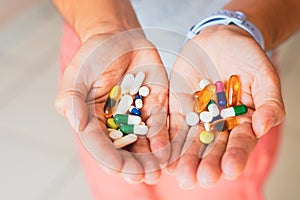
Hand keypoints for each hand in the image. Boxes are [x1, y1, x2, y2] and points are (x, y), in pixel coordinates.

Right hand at [55, 29, 169, 183]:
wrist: (119, 40)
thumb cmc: (93, 57)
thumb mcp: (77, 75)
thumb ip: (72, 99)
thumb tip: (77, 124)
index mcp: (94, 122)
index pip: (101, 145)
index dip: (111, 158)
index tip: (121, 170)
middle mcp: (116, 124)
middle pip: (125, 150)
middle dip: (135, 165)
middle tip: (145, 176)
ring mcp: (137, 116)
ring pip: (145, 142)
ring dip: (152, 157)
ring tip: (158, 170)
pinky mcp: (155, 106)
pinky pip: (160, 124)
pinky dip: (164, 136)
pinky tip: (167, 149)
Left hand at [168, 25, 284, 187]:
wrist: (218, 39)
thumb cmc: (245, 56)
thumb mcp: (263, 75)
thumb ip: (269, 101)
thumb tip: (263, 127)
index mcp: (242, 121)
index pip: (240, 142)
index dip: (236, 156)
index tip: (231, 170)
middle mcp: (218, 124)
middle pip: (212, 148)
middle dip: (206, 163)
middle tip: (200, 179)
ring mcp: (196, 117)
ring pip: (190, 141)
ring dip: (184, 158)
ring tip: (180, 175)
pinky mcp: (177, 107)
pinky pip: (171, 124)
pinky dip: (167, 139)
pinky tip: (162, 154)